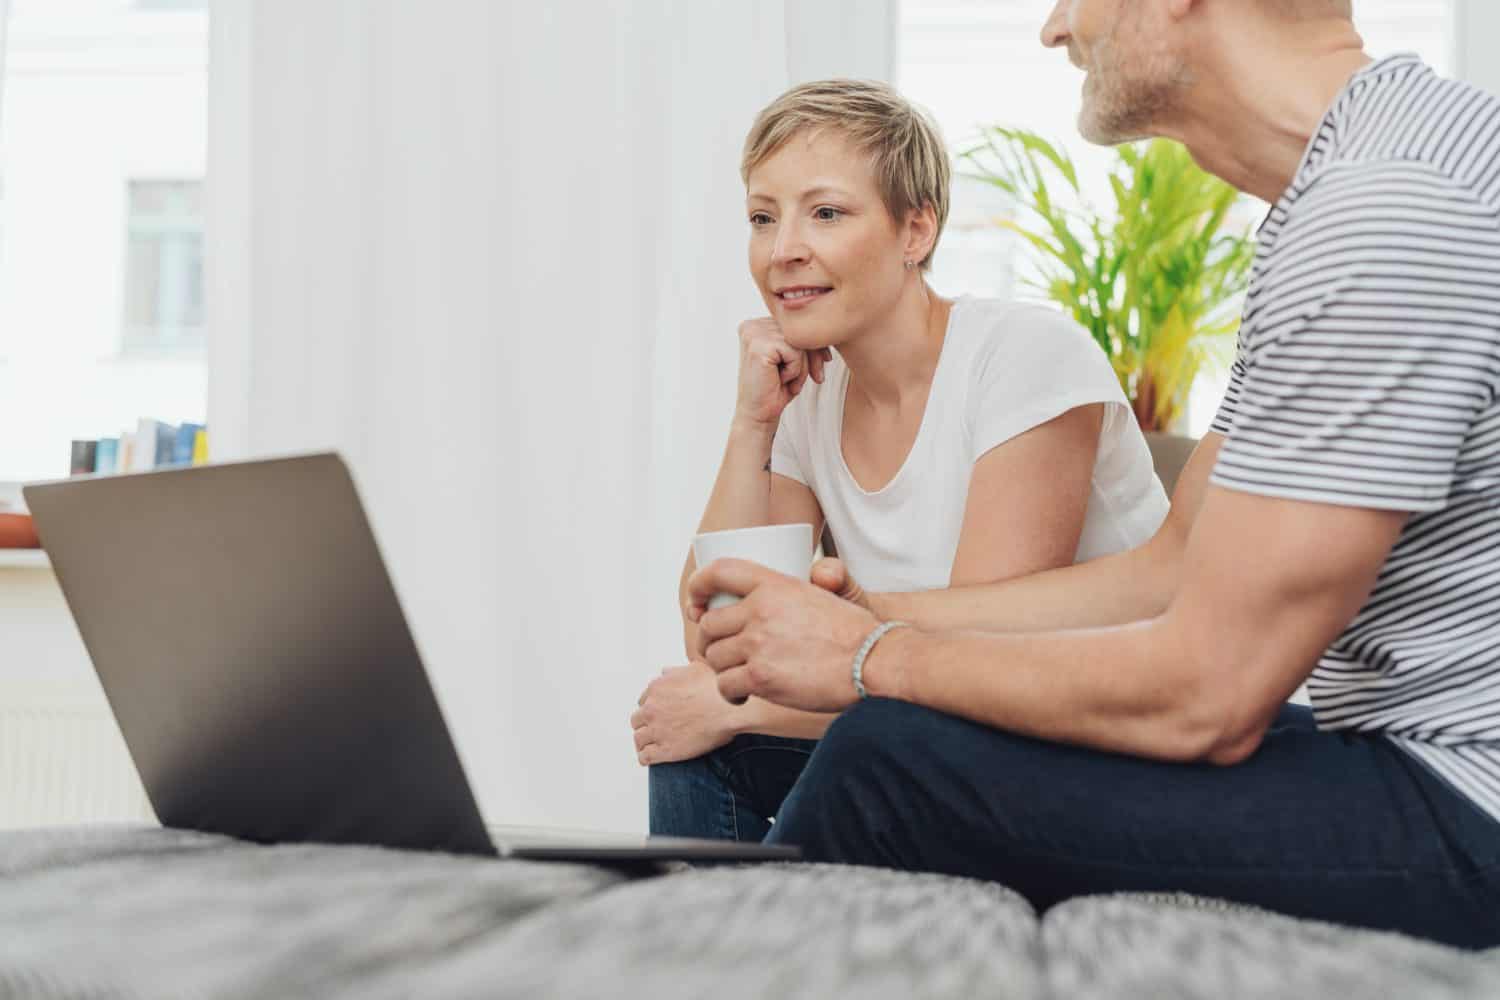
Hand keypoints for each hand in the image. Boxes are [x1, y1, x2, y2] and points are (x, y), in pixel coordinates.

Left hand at [631, 662, 742, 765]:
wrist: (731, 711)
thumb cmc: (719, 689)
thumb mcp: (696, 668)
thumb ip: (676, 671)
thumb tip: (665, 671)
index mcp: (657, 688)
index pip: (644, 701)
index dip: (653, 708)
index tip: (661, 714)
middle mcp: (652, 708)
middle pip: (637, 720)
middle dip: (646, 724)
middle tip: (658, 730)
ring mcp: (657, 729)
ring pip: (639, 739)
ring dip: (645, 742)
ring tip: (654, 746)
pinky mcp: (664, 750)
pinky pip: (644, 757)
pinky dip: (647, 757)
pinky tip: (653, 758)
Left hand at [687, 559, 880, 711]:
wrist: (874, 662)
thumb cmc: (852, 632)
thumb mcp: (822, 593)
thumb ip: (793, 589)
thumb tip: (782, 588)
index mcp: (775, 584)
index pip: (720, 571)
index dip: (698, 586)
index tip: (694, 602)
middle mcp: (761, 610)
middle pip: (709, 624)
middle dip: (708, 640)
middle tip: (720, 651)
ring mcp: (758, 643)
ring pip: (713, 657)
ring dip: (722, 669)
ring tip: (739, 675)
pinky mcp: (760, 677)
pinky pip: (724, 685)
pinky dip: (731, 694)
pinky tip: (744, 695)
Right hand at [734, 318, 832, 428]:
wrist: (758, 415)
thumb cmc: (775, 389)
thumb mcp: (793, 359)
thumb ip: (801, 339)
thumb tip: (829, 327)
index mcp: (757, 325)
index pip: (796, 325)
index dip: (814, 344)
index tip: (826, 361)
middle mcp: (752, 326)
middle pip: (799, 330)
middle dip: (814, 355)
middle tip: (817, 377)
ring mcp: (753, 334)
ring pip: (799, 341)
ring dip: (802, 366)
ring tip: (789, 381)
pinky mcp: (758, 346)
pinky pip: (795, 351)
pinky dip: (796, 370)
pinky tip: (781, 380)